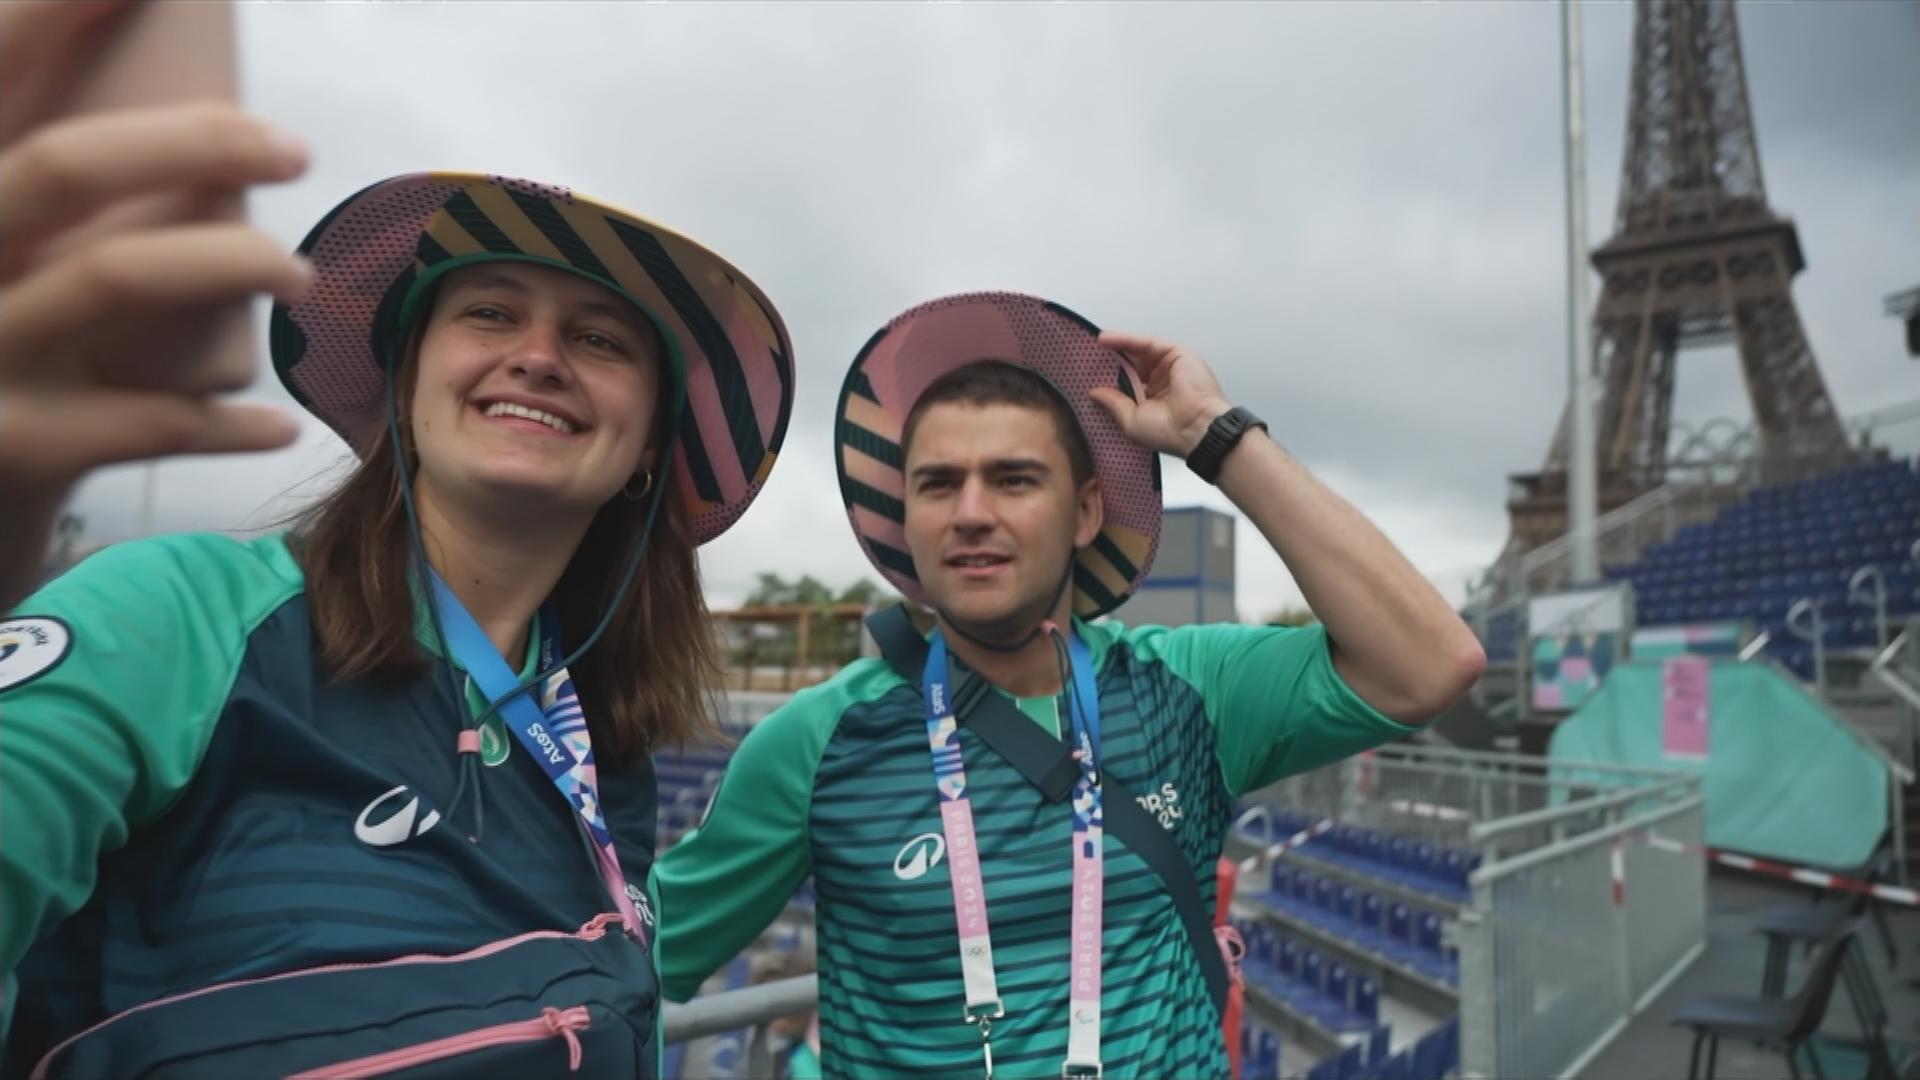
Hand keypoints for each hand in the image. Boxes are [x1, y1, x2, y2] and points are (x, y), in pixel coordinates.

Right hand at [0, 1, 311, 608]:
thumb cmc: (4, 340)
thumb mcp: (7, 245)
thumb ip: (55, 181)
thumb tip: (179, 107)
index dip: (52, 13)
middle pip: (66, 164)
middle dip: (190, 142)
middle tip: (293, 147)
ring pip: (114, 276)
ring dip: (231, 264)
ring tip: (302, 273)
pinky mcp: (17, 444)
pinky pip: (143, 423)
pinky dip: (224, 424)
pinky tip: (281, 421)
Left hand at [1087, 330, 1232, 457]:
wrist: (1197, 429)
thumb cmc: (1171, 433)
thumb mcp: (1131, 421)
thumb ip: (1113, 403)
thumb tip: (1094, 393)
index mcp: (1152, 400)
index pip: (1126, 382)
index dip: (1108, 376)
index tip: (1087, 372)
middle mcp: (1161, 382)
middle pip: (1131, 363)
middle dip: (1110, 359)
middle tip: (1087, 355)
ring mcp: (1169, 366)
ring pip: (1137, 350)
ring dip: (1115, 346)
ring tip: (1093, 344)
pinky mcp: (1176, 353)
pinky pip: (1146, 342)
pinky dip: (1126, 340)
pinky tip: (1107, 339)